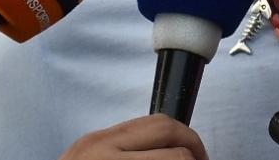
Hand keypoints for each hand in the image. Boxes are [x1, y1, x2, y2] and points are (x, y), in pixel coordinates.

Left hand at [58, 115, 207, 159]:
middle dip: (192, 144)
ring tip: (183, 157)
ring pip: (150, 121)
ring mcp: (92, 140)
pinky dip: (150, 140)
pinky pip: (130, 128)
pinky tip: (157, 156)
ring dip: (173, 138)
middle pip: (166, 127)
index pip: (174, 157)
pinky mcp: (86, 140)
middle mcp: (101, 147)